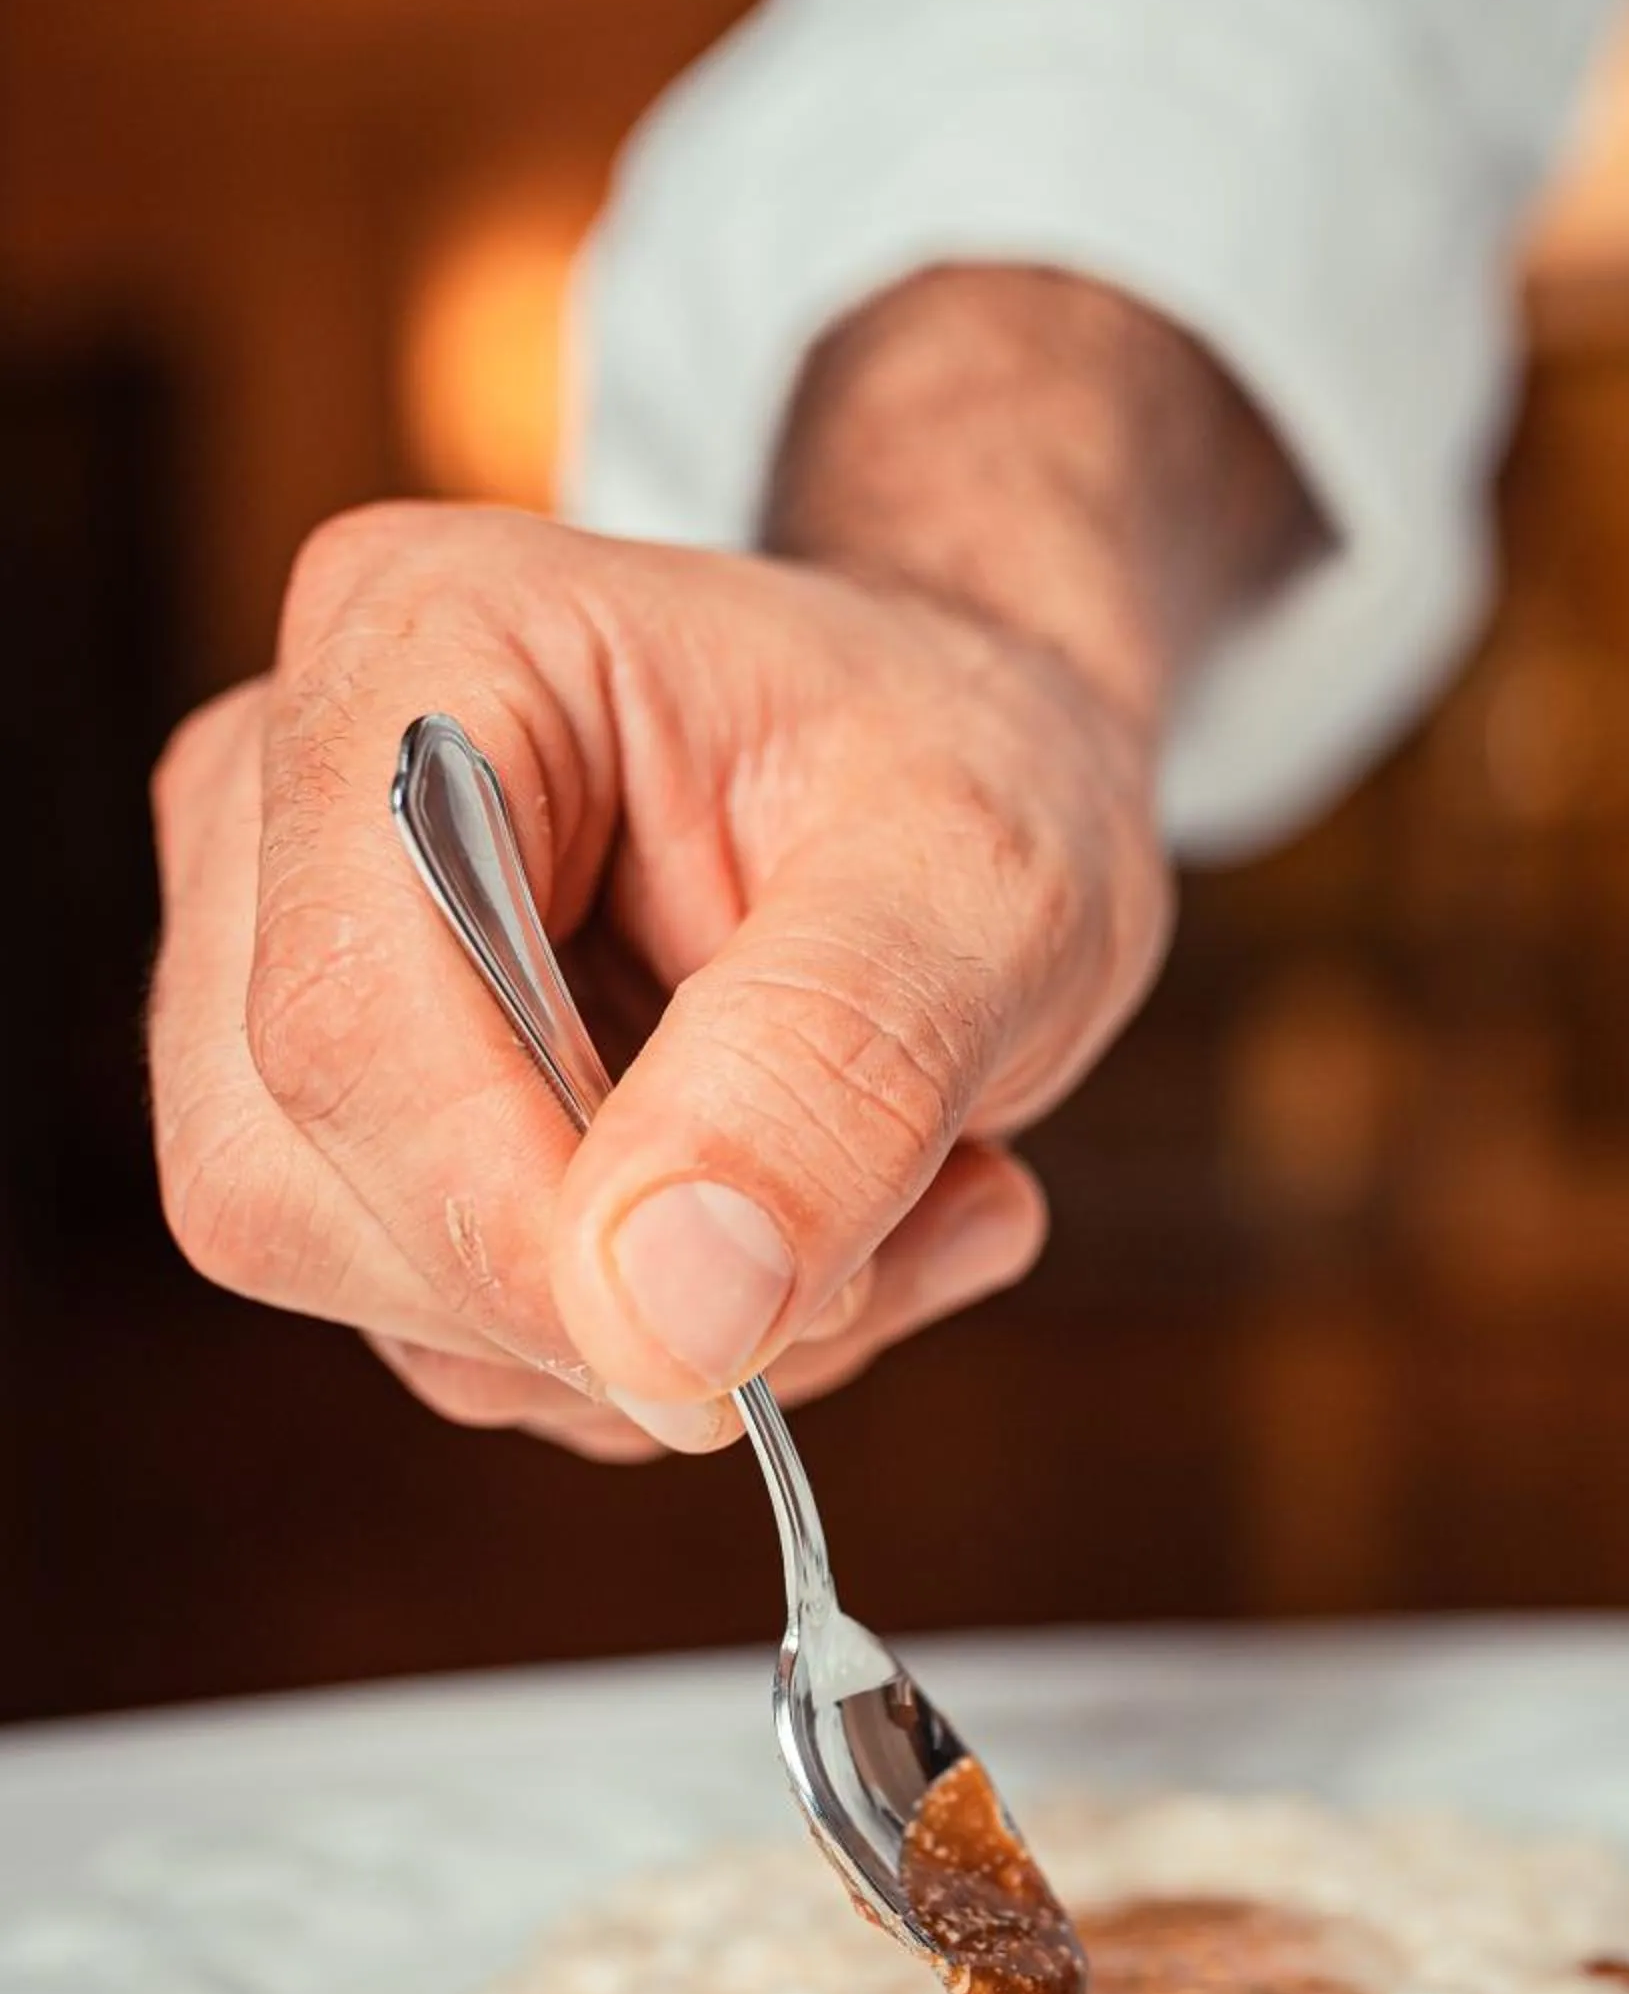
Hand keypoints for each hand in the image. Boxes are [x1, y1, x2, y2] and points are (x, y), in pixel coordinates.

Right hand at [148, 501, 1170, 1454]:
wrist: (984, 784)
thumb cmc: (971, 766)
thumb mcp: (981, 887)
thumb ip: (829, 1074)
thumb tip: (661, 1316)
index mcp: (425, 650)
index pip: (347, 1022)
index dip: (517, 1233)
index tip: (737, 1342)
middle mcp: (292, 794)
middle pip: (298, 1185)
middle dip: (609, 1295)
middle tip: (890, 1227)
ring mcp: (280, 960)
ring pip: (378, 1296)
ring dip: (666, 1335)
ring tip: (889, 1202)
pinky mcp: (348, 1112)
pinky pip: (454, 1335)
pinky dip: (660, 1343)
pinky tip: (812, 1231)